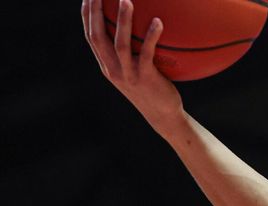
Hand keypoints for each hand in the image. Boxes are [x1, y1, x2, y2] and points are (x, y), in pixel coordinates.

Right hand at [82, 0, 183, 134]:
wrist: (164, 116)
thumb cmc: (153, 90)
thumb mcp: (137, 71)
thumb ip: (131, 52)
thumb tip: (137, 27)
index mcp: (107, 66)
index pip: (90, 37)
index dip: (87, 15)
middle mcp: (113, 70)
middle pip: (97, 37)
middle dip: (95, 12)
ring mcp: (128, 75)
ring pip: (120, 44)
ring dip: (122, 21)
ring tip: (127, 0)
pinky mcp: (146, 79)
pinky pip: (147, 54)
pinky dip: (152, 36)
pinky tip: (158, 21)